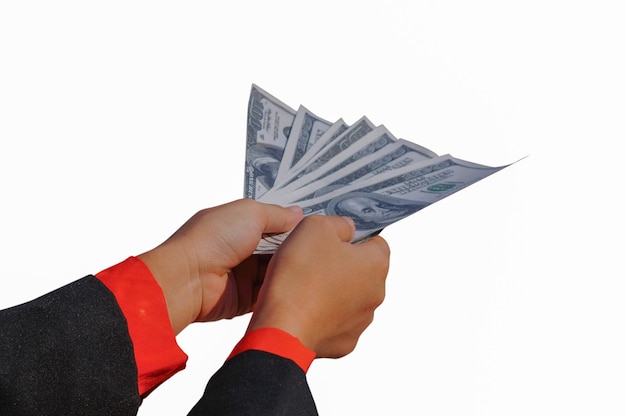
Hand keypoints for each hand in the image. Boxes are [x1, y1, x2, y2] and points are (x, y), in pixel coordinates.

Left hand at [138, 199, 302, 333]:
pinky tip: (300, 286)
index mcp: (237, 224)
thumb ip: (277, 213)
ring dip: (290, 270)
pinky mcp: (244, 299)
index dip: (291, 223)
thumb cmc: (210, 240)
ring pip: (276, 272)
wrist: (187, 280)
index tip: (314, 224)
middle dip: (294, 248)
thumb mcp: (249, 212)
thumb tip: (297, 214)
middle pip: (277, 248)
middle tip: (321, 246)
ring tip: (317, 267)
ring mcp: (242, 274)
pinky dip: (282, 290)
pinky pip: (269, 294)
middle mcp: (240, 248)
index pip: (271, 222)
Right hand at [247, 215, 389, 357]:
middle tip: (312, 261)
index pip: (376, 242)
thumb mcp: (314, 227)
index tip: (332, 239)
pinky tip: (303, 309)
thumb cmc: (299, 278)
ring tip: (304, 287)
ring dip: (332, 291)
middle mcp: (375, 294)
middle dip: (340, 264)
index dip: (353, 238)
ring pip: (349, 297)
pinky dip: (323, 315)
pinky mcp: (345, 342)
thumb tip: (346, 228)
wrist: (282, 328)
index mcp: (376, 264)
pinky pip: (336, 321)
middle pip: (362, 271)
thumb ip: (337, 223)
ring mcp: (361, 321)